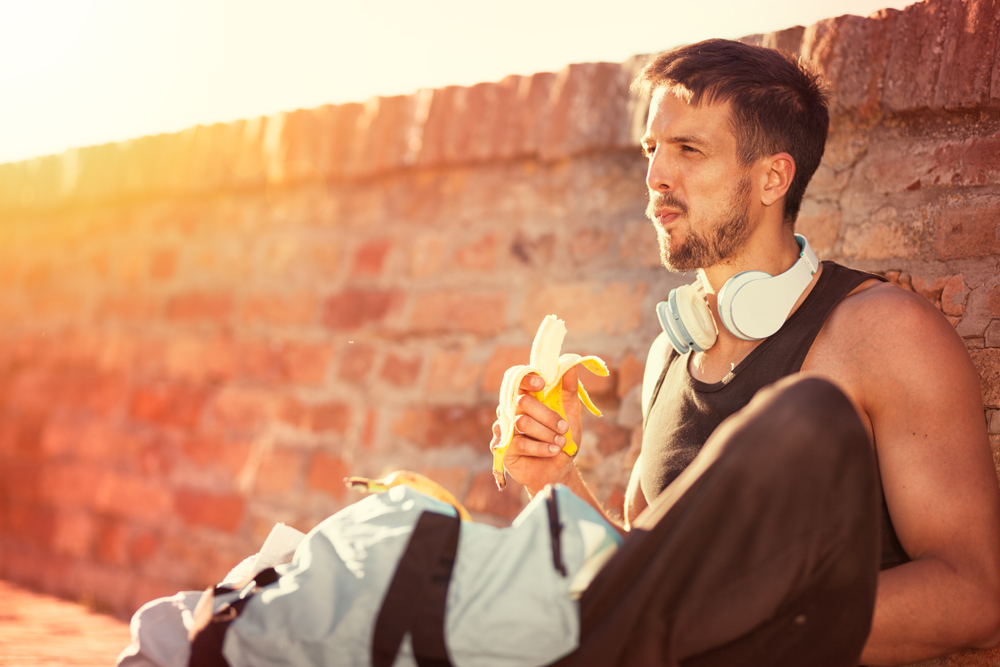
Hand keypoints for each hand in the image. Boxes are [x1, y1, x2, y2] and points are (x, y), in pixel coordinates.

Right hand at [489, 367, 582, 494]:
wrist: (559, 468)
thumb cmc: (563, 437)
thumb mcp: (571, 412)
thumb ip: (569, 389)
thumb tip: (570, 365)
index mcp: (526, 397)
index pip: (517, 379)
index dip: (527, 379)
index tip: (542, 385)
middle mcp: (511, 410)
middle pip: (522, 402)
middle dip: (547, 416)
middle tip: (563, 428)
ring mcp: (504, 428)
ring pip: (522, 423)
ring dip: (546, 434)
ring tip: (560, 442)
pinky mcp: (502, 448)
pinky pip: (519, 443)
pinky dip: (541, 448)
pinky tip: (553, 451)